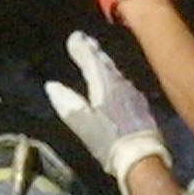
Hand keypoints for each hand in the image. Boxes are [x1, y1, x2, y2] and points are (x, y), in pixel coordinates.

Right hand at [45, 30, 171, 189]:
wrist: (142, 157)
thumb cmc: (108, 141)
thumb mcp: (83, 124)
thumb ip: (67, 103)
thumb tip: (51, 86)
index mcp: (103, 84)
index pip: (90, 59)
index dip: (81, 48)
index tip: (74, 37)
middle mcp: (119, 83)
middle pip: (104, 62)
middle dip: (94, 51)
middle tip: (86, 40)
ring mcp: (132, 93)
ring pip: (115, 72)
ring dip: (104, 63)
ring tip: (97, 57)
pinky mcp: (141, 104)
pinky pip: (123, 82)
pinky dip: (114, 77)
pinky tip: (114, 81)